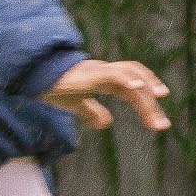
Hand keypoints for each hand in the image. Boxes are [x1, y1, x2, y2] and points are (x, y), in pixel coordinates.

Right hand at [43, 58, 170, 132]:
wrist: (34, 77)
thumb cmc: (52, 87)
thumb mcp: (75, 104)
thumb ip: (90, 111)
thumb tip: (106, 122)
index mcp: (104, 80)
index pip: (132, 87)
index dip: (147, 98)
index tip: (157, 117)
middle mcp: (106, 72)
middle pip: (137, 82)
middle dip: (151, 104)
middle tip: (162, 125)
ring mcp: (100, 70)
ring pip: (131, 79)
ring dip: (145, 97)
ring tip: (154, 117)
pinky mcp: (91, 73)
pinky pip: (114, 74)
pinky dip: (128, 80)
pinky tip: (137, 89)